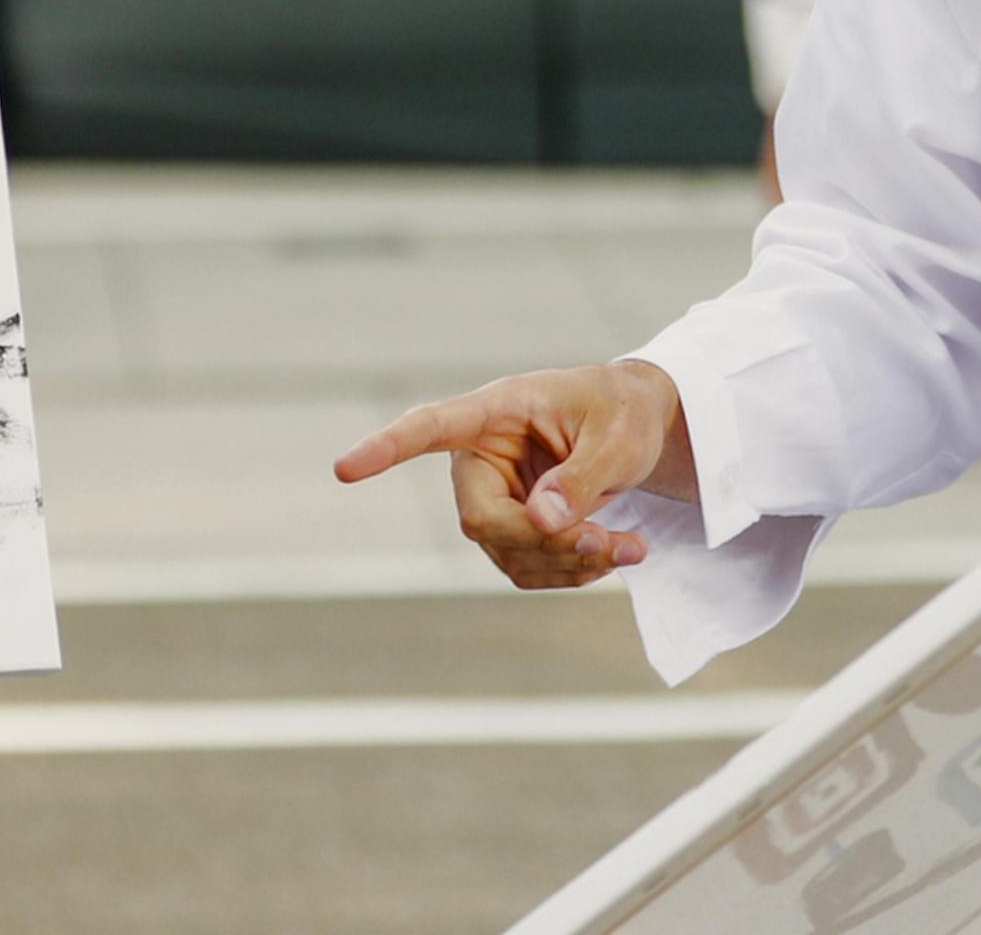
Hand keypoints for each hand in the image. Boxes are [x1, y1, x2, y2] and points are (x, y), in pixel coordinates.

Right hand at [334, 361, 690, 589]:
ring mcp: (490, 496)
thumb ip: (581, 476)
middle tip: (613, 544)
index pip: (430, 427)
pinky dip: (571, 571)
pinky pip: (526, 567)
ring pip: (506, 551)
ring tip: (631, 546)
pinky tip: (612, 553)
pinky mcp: (508, 531)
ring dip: (570, 562)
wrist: (635, 426)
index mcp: (495, 410)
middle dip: (545, 542)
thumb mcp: (618, 437)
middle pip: (481, 517)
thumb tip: (540, 521)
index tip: (345, 469)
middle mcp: (479, 455)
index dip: (387, 448)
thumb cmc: (622, 413)